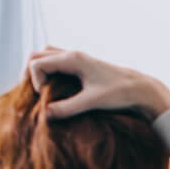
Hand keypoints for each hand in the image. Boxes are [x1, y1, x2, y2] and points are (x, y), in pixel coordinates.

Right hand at [24, 47, 169, 120]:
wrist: (140, 88)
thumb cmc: (119, 93)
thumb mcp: (92, 102)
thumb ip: (68, 108)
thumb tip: (45, 114)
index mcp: (73, 59)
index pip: (37, 63)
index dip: (34, 81)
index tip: (44, 98)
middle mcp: (72, 55)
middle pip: (37, 55)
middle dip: (29, 73)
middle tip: (35, 94)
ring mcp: (76, 58)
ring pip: (45, 55)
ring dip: (38, 71)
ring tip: (41, 91)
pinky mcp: (81, 65)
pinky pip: (55, 61)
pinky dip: (47, 71)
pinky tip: (52, 89)